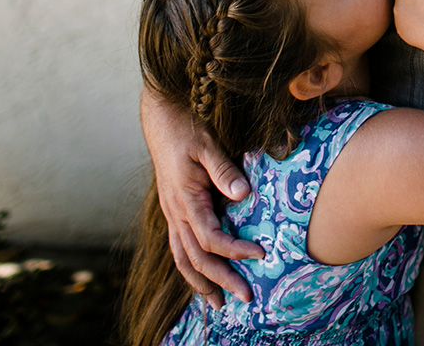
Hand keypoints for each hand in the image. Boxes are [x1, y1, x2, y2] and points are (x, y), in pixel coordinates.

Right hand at [140, 89, 263, 307]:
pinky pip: (179, 248)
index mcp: (185, 199)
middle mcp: (176, 212)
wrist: (161, 119)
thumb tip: (243, 194)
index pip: (210, 237)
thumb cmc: (186, 128)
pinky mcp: (175, 212)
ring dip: (201, 284)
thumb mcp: (207, 144)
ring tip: (220, 304)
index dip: (235, 250)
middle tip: (247, 298)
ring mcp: (173, 214)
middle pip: (196, 258)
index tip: (261, 255)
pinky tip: (203, 280)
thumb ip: (224, 170)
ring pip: (183, 259)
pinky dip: (191, 269)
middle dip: (221, 280)